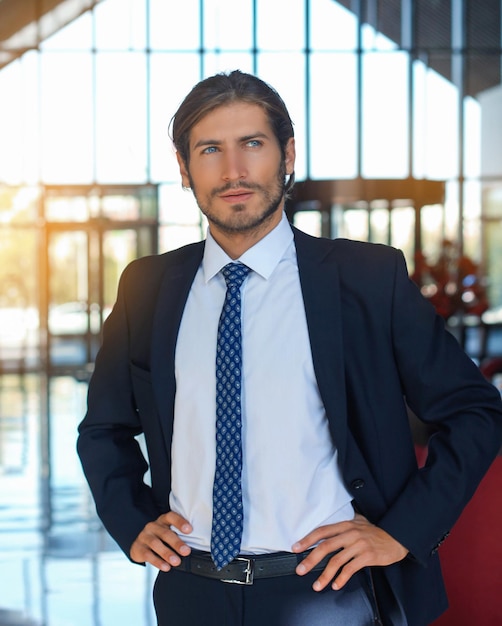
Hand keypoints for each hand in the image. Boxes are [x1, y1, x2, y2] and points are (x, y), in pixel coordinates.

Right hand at [130, 511, 192, 571]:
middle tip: (186, 551)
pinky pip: (147, 554)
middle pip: (165, 533)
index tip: (190, 530)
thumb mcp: (169, 533)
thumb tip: (199, 544)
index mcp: (163, 520)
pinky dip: (158, 562)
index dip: (180, 522)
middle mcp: (153, 526)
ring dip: (167, 553)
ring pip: (155, 543)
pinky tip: (166, 567)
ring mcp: (144, 536)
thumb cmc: (161, 539)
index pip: (171, 517)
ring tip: (177, 562)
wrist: (140, 546)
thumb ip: (180, 536)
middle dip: (177, 543)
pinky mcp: (138, 547)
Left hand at [292, 513, 407, 591]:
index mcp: (345, 525)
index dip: (308, 539)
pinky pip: (350, 569)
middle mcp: (350, 533)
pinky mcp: (367, 556)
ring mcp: (359, 545)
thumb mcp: (358, 522)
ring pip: (337, 561)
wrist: (396, 538)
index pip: (322, 531)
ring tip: (317, 585)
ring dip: (325, 575)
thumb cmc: (375, 532)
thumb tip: (326, 530)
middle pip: (326, 546)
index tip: (296, 548)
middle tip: (301, 569)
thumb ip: (343, 525)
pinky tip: (336, 585)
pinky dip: (341, 578)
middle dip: (311, 559)